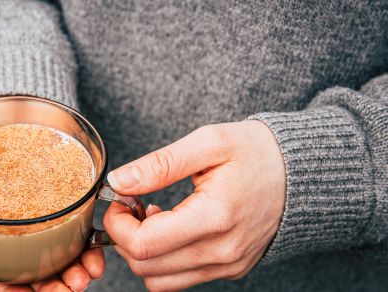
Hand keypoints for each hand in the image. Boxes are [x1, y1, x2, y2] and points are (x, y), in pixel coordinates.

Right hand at [0, 190, 104, 290]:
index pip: (5, 279)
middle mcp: (20, 240)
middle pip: (39, 273)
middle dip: (57, 285)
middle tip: (73, 286)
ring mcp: (42, 224)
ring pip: (62, 256)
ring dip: (77, 270)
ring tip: (89, 272)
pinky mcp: (61, 205)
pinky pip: (78, 229)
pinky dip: (89, 245)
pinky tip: (96, 252)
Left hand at [104, 121, 285, 290]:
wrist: (303, 172)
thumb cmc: (257, 152)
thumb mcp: (209, 143)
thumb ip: (160, 164)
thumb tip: (119, 181)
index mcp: (215, 217)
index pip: (144, 245)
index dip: (117, 224)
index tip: (118, 200)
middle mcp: (223, 251)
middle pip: (146, 268)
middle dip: (124, 238)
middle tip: (130, 205)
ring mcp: (229, 265)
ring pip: (160, 281)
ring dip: (143, 252)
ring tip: (151, 216)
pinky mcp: (231, 268)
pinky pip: (181, 278)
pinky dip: (164, 259)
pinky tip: (171, 225)